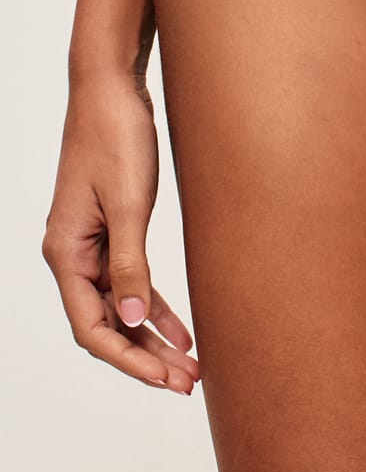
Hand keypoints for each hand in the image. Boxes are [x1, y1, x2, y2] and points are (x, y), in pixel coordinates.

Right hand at [42, 73, 199, 392]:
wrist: (112, 89)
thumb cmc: (115, 137)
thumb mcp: (128, 203)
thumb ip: (131, 264)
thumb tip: (136, 320)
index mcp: (67, 253)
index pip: (93, 328)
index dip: (130, 359)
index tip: (167, 380)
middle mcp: (74, 255)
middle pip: (109, 324)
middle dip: (147, 357)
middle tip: (189, 383)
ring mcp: (93, 243)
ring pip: (123, 306)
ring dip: (155, 337)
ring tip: (192, 365)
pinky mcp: (114, 228)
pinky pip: (133, 280)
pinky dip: (158, 305)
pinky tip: (185, 328)